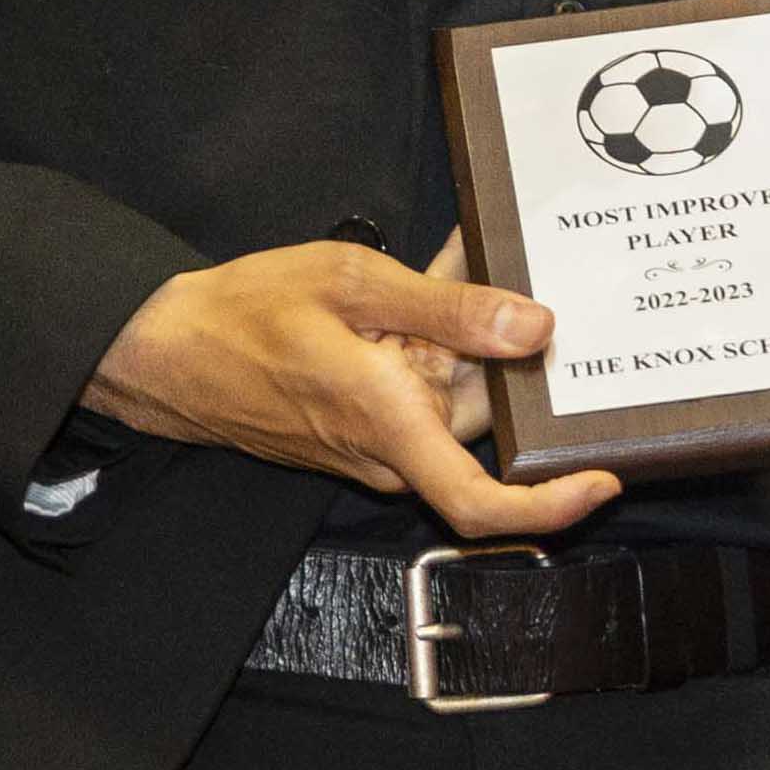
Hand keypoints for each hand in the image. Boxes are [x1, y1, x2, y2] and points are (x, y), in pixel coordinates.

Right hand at [86, 239, 620, 541]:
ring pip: (451, 402)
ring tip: (472, 263)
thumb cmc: (248, 312)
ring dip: (465, 344)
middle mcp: (388, 451)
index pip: (480, 502)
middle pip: (480, 421)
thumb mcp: (353, 282)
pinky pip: (417, 394)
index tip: (605, 481)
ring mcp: (372, 446)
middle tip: (528, 277)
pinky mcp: (359, 430)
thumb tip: (534, 329)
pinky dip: (433, 345)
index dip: (551, 506)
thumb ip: (448, 308)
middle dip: (507, 360)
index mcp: (390, 424)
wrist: (164, 351)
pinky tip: (434, 282)